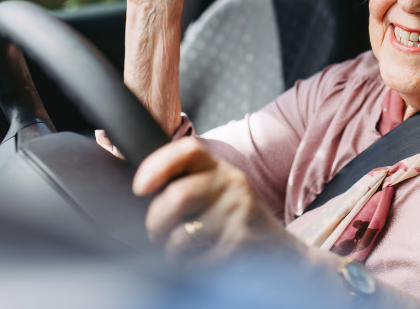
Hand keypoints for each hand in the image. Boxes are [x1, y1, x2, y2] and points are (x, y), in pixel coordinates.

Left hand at [134, 137, 296, 263]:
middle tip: (156, 234)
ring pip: (181, 235)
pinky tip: (200, 264)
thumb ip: (189, 184)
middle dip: (156, 221)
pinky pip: (196, 261)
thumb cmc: (235, 223)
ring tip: (181, 252)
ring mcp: (239, 212)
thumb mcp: (217, 193)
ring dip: (171, 252)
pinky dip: (189, 268)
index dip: (158, 164)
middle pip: (178, 196)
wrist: (279, 251)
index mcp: (220, 169)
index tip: (140, 188)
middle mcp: (232, 183)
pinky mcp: (241, 242)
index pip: (189, 150)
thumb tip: (142, 189)